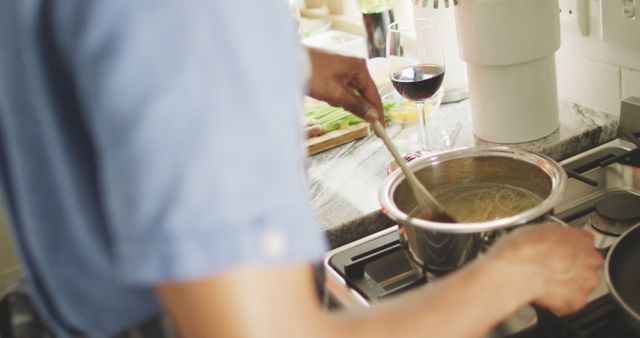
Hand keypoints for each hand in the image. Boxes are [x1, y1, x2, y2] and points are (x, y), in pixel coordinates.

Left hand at [307, 48, 383, 123]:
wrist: (288, 61)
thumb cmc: (311, 72)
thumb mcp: (335, 94)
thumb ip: (356, 106)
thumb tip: (373, 116)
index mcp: (359, 67)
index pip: (374, 95)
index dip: (377, 113)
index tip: (379, 129)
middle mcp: (353, 66)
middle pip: (362, 94)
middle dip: (354, 106)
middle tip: (347, 113)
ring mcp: (343, 68)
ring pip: (350, 93)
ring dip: (341, 100)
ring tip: (326, 95)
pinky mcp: (333, 72)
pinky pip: (340, 89)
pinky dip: (334, 96)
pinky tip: (324, 93)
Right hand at [487, 224, 603, 314]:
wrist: (514, 274)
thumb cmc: (521, 250)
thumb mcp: (537, 228)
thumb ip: (555, 234)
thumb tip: (551, 238)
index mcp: (581, 238)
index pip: (584, 241)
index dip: (570, 247)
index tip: (561, 250)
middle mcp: (589, 259)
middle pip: (587, 263)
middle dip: (571, 266)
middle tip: (551, 266)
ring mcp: (586, 281)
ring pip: (581, 283)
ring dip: (568, 283)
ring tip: (547, 281)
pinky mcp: (577, 301)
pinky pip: (572, 301)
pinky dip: (561, 299)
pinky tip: (546, 292)